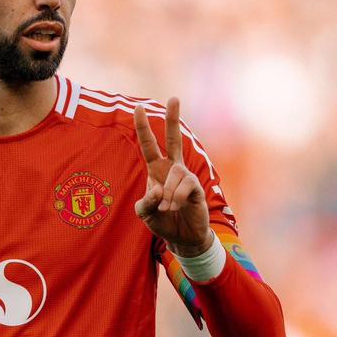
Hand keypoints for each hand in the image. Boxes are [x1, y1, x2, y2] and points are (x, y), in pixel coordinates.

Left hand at [133, 97, 212, 256]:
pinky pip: (185, 186)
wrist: (182, 238)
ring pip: (175, 173)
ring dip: (168, 194)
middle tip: (174, 97)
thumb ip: (145, 202)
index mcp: (156, 170)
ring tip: (167, 208)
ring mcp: (185, 177)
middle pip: (173, 139)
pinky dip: (176, 199)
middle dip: (173, 118)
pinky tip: (177, 208)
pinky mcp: (196, 187)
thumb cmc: (162, 221)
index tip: (139, 107)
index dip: (143, 127)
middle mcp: (171, 169)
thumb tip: (159, 188)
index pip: (148, 145)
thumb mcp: (144, 213)